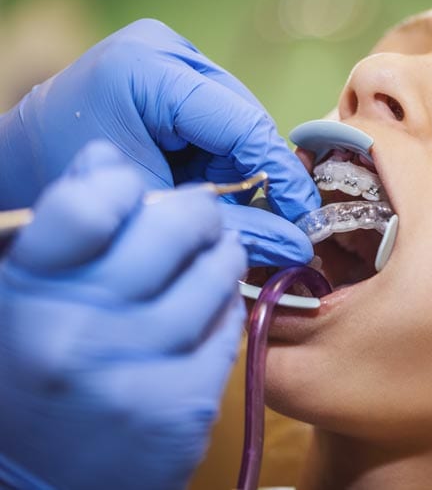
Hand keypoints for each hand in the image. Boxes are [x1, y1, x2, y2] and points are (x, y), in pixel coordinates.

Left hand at [0, 18, 317, 265]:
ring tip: (203, 199)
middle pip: (245, 120)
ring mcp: (170, 53)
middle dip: (254, 175)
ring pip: (238, 122)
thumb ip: (233, 227)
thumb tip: (300, 247)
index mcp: (149, 70)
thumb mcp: (156, 214)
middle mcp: (166, 48)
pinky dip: (218, 157)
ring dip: (234, 168)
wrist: (26, 166)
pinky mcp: (174, 68)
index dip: (280, 176)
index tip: (304, 218)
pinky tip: (196, 179)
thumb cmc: (76, 192)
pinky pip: (220, 119)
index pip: (243, 124)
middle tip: (253, 221)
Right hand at [0, 141, 245, 489]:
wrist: (41, 485)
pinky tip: (214, 312)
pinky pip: (226, 335)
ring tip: (220, 254)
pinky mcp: (177, 409)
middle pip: (169, 232)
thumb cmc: (32, 376)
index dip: (125, 185)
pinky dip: (226, 314)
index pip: (87, 205)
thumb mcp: (23, 297)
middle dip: (198, 214)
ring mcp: (127, 375)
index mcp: (22, 294)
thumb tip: (107, 156)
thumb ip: (62, 230)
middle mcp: (69, 332)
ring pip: (211, 280)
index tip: (139, 191)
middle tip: (205, 216)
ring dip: (223, 259)